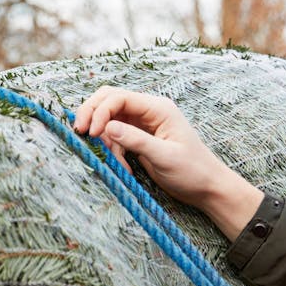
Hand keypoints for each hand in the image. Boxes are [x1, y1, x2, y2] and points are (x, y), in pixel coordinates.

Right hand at [72, 86, 262, 237]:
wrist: (206, 187)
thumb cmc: (193, 171)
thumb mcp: (164, 156)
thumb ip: (136, 140)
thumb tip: (107, 128)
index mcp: (158, 108)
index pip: (119, 97)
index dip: (100, 111)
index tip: (90, 133)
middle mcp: (148, 111)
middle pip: (109, 100)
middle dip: (92, 115)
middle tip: (79, 133)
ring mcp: (142, 124)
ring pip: (108, 119)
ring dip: (103, 138)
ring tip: (111, 161)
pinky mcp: (138, 138)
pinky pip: (114, 136)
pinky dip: (112, 150)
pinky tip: (122, 167)